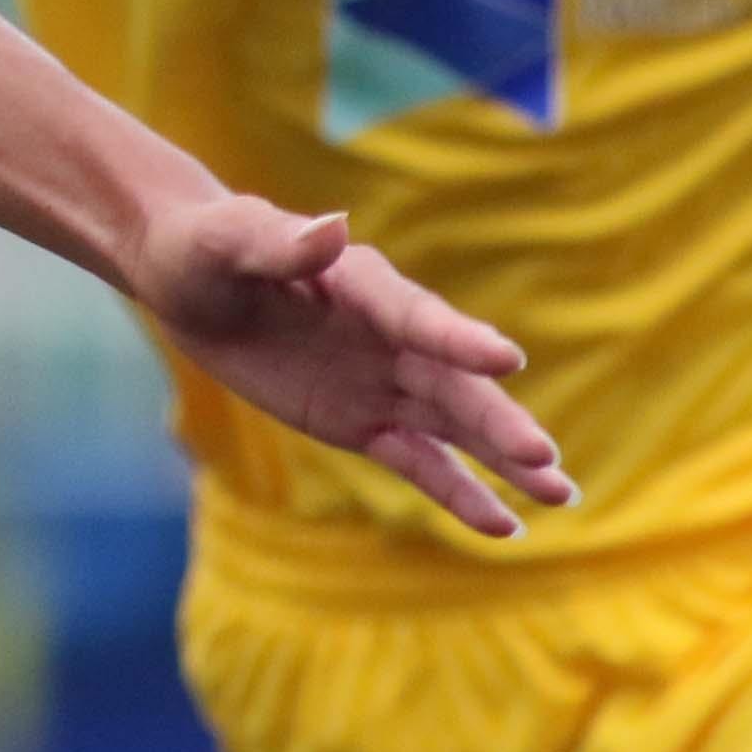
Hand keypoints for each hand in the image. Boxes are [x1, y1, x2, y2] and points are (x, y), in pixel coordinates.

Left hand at [134, 195, 577, 539]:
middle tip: (542, 456)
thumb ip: (276, 242)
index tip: (506, 358)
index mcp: (364, 285)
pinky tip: (504, 525)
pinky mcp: (364, 423)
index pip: (416, 316)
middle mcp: (391, 335)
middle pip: (453, 383)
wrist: (190, 283)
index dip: (456, 338)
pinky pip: (419, 463)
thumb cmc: (207, 248)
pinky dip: (458, 493)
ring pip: (454, 427)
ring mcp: (383, 382)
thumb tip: (331, 226)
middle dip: (496, 419)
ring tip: (562, 494)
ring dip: (505, 460)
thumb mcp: (227, 242)